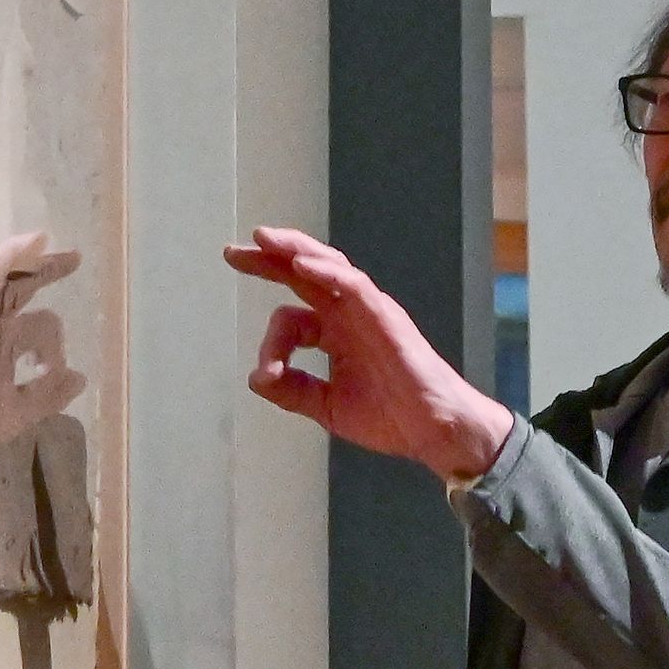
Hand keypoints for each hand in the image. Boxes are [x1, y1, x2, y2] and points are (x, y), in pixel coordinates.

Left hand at [226, 224, 515, 483]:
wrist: (433, 430)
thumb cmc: (392, 416)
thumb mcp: (327, 406)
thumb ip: (292, 390)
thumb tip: (255, 377)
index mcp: (335, 333)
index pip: (291, 317)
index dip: (270, 342)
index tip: (265, 374)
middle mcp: (348, 315)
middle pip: (304, 273)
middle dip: (268, 260)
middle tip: (234, 251)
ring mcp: (367, 311)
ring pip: (328, 265)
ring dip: (294, 249)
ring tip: (264, 239)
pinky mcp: (384, 316)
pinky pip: (353, 284)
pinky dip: (326, 271)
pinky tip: (301, 263)